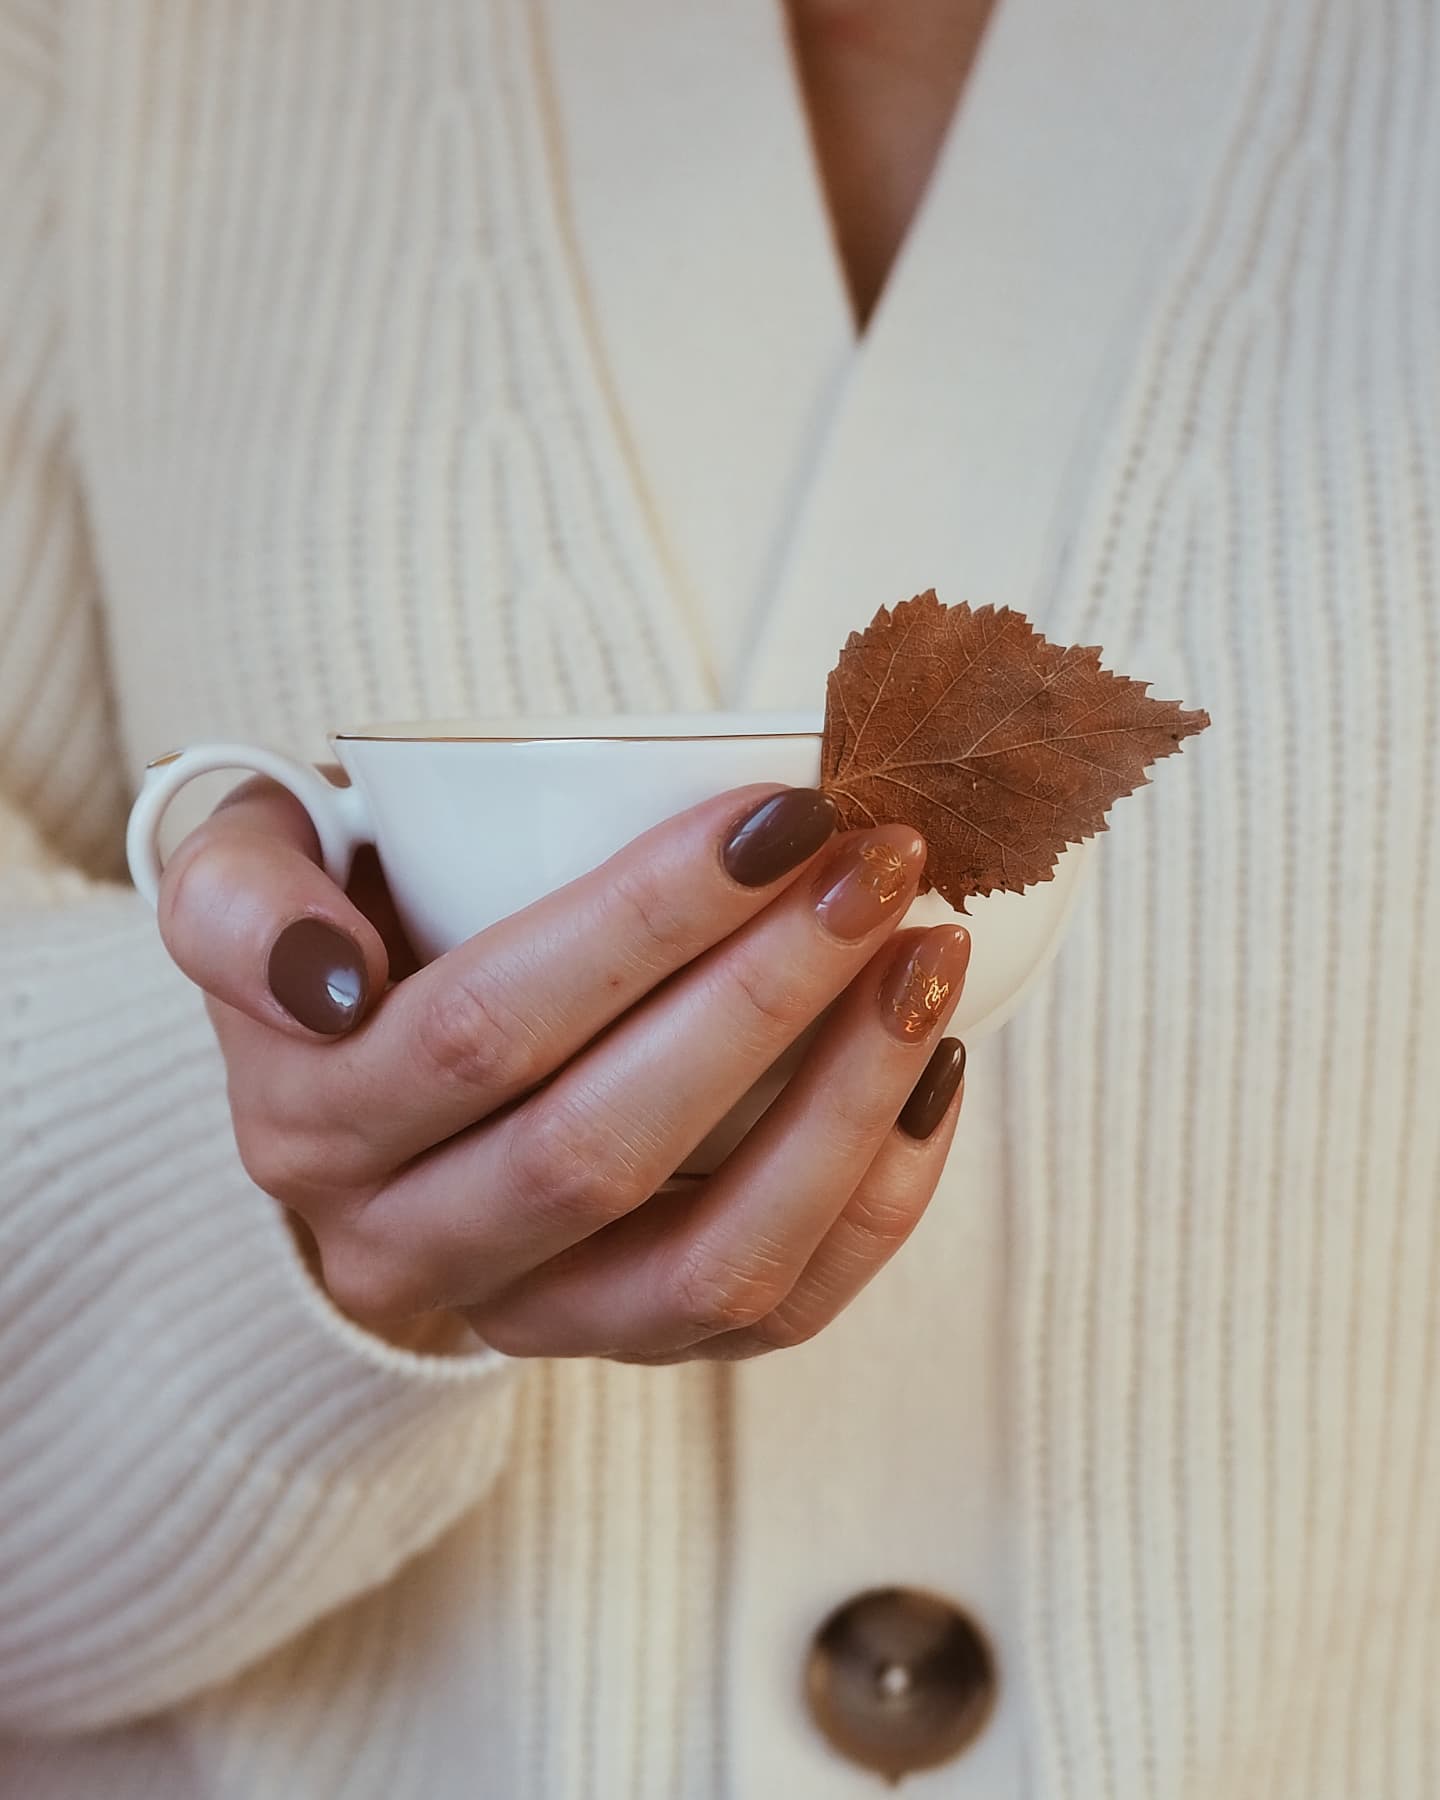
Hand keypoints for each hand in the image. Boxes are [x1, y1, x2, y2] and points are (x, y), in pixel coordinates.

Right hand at [156, 777, 969, 1361]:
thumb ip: (239, 903)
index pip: (484, 1024)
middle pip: (605, 1146)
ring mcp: (521, 1317)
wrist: (362, 1081)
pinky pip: (770, 1314)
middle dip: (767, 996)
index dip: (643, 921)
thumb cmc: (343, 929)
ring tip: (928, 960)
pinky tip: (929, 1076)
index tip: (783, 812)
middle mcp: (401, 1248)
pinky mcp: (624, 1344)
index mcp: (309, 1122)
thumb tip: (329, 979)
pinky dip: (873, 1203)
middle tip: (883, 864)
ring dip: (843, 1109)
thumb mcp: (241, 873)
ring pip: (708, 1264)